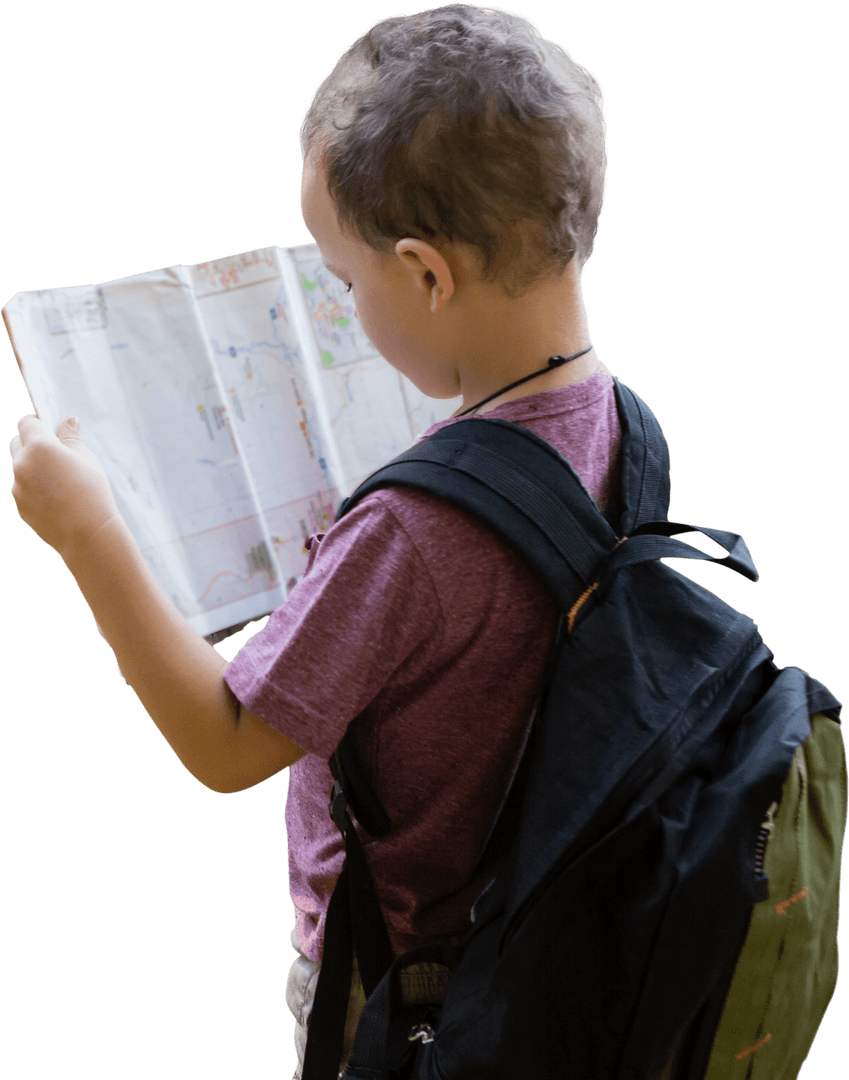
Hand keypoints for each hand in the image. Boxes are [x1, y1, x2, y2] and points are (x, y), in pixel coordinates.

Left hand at [10, 414, 121, 558]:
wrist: (88, 533)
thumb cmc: (92, 492)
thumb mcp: (86, 458)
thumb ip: (72, 437)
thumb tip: (68, 421)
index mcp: (39, 446)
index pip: (26, 423)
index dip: (38, 423)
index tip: (49, 429)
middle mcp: (22, 464)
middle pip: (17, 443)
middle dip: (31, 443)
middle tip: (54, 453)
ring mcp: (17, 487)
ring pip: (20, 469)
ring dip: (33, 469)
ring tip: (61, 484)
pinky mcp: (19, 506)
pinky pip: (24, 490)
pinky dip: (35, 490)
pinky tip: (57, 501)